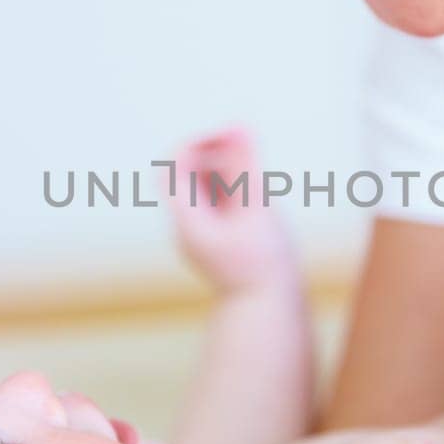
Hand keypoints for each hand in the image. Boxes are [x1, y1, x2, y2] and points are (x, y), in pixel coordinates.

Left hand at [166, 126, 297, 293]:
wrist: (267, 316)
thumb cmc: (263, 268)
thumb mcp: (258, 210)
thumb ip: (247, 167)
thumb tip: (240, 127)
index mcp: (187, 219)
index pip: (176, 164)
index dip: (202, 141)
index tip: (235, 136)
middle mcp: (188, 226)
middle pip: (188, 173)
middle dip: (219, 153)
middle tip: (251, 149)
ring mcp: (202, 235)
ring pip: (205, 187)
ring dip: (230, 170)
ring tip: (260, 178)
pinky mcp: (219, 241)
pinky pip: (220, 204)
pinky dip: (237, 190)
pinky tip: (260, 197)